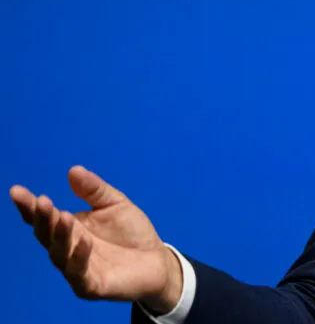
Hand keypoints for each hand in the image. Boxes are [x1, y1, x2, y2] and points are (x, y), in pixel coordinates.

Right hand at [10, 166, 182, 312]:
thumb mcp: (115, 204)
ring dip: (60, 235)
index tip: (17, 191)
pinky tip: (84, 241)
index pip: (44, 217)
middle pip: (46, 235)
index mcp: (70, 228)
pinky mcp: (91, 285)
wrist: (157, 261)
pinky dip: (79, 258)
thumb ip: (94, 190)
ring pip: (59, 254)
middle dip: (42, 218)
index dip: (29, 206)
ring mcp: (76, 269)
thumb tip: (73, 170)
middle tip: (42, 201)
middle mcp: (67, 249)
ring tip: (64, 216)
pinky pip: (79, 273)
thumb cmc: (131, 233)